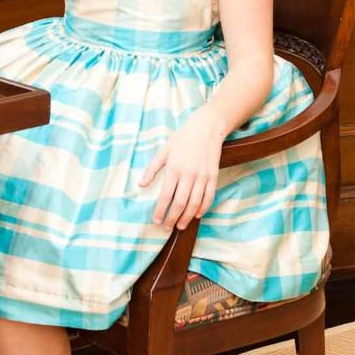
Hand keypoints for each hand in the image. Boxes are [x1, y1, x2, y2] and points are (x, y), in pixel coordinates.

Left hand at [138, 107, 224, 229]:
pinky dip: (203, 208)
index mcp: (174, 168)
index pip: (166, 196)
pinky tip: (197, 215)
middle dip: (172, 218)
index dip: (160, 210)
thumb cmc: (182, 138)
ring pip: (195, 203)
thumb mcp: (164, 150)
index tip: (156, 220)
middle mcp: (189, 174)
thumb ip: (152, 169)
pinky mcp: (213, 175)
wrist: (207, 127)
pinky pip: (209, 196)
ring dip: (187, 217)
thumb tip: (141, 185)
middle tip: (166, 228)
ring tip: (180, 225)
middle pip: (181, 203)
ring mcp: (203, 176)